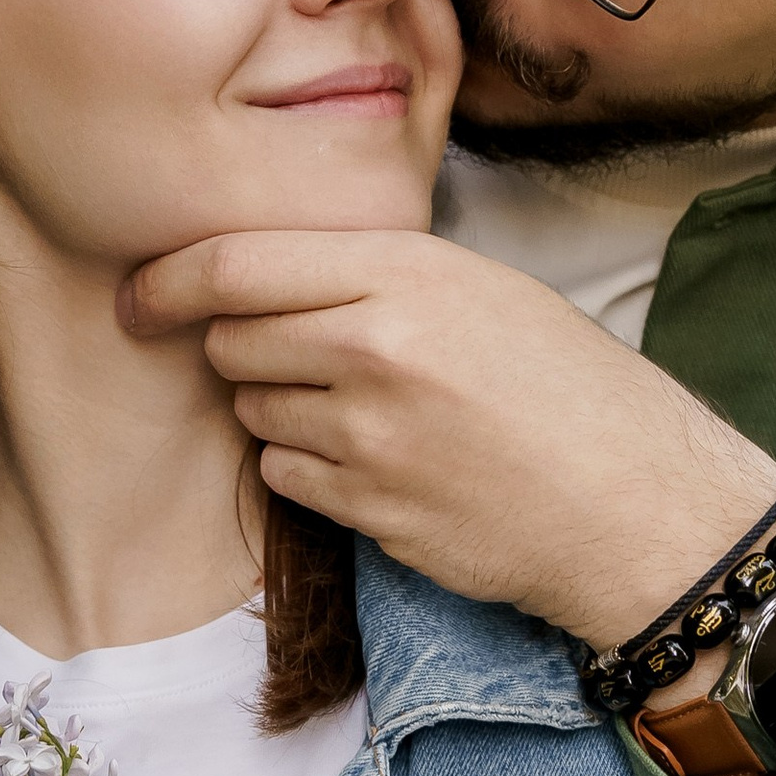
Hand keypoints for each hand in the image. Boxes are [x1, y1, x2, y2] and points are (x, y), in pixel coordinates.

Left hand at [120, 229, 775, 650]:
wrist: (635, 501)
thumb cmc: (569, 387)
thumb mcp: (484, 290)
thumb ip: (375, 276)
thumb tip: (266, 277)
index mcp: (406, 274)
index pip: (236, 264)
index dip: (168, 280)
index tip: (139, 293)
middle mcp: (377, 349)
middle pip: (232, 340)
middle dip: (243, 347)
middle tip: (302, 356)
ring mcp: (369, 438)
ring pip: (252, 411)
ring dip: (281, 410)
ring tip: (366, 411)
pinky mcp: (369, 511)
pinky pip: (285, 477)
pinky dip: (309, 468)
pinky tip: (378, 463)